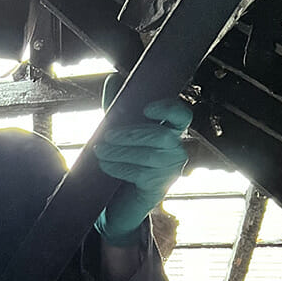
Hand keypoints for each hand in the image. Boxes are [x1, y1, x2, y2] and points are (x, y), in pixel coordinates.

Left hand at [93, 77, 191, 246]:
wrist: (119, 202)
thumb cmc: (123, 161)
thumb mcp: (120, 133)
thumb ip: (118, 108)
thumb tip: (114, 78)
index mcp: (170, 131)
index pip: (181, 116)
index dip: (168, 109)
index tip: (146, 109)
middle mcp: (176, 150)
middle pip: (161, 136)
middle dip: (131, 135)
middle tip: (106, 136)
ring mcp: (169, 170)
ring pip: (148, 156)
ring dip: (120, 152)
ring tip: (99, 151)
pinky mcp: (157, 187)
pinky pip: (139, 173)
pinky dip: (119, 167)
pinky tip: (105, 165)